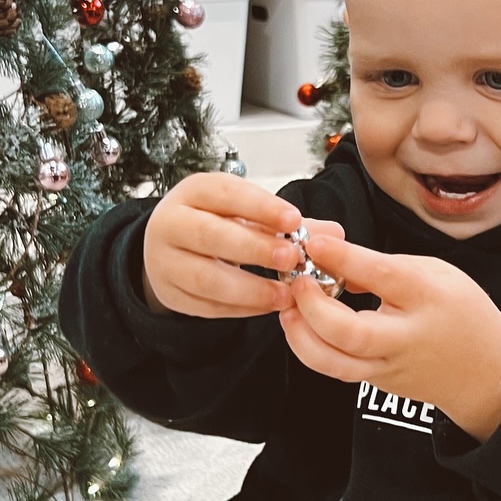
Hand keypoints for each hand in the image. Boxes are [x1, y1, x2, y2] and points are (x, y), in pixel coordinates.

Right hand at [141, 172, 344, 318]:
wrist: (169, 247)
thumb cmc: (217, 223)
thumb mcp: (247, 213)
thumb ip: (289, 223)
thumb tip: (335, 234)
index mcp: (195, 192)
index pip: (227, 194)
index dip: (261, 207)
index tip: (293, 220)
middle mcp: (172, 222)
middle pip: (211, 235)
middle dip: (255, 248)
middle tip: (292, 259)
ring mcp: (165, 261)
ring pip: (206, 277)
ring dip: (250, 288)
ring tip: (286, 294)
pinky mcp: (170, 294)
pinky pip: (206, 305)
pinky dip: (240, 308)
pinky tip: (267, 306)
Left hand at [277, 236, 500, 442]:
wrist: (483, 373)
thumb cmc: (462, 315)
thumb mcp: (438, 273)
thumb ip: (387, 266)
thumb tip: (338, 262)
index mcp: (428, 298)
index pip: (382, 276)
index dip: (344, 259)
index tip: (316, 243)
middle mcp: (406, 337)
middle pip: (349, 333)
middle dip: (313, 307)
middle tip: (297, 281)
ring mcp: (389, 366)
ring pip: (333, 362)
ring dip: (301, 335)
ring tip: (288, 308)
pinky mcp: (376, 383)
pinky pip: (335, 369)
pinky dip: (311, 348)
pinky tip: (301, 325)